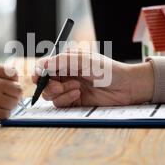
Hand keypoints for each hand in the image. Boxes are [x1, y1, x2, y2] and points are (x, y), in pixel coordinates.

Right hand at [0, 64, 22, 125]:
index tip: (9, 87)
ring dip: (6, 107)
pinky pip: (6, 115)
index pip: (14, 73)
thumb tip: (15, 84)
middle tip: (4, 100)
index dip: (13, 82)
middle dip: (13, 96)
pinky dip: (0, 116)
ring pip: (13, 104)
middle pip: (17, 89)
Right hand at [33, 52, 152, 106]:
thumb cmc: (107, 69)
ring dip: (60, 92)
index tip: (38, 77)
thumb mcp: (84, 60)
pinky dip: (65, 99)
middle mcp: (64, 75)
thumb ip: (62, 61)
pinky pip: (60, 103)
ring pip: (50, 95)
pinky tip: (78, 94)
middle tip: (58, 85)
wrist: (125, 86)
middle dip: (49, 85)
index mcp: (65, 62)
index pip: (44, 67)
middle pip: (44, 83)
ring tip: (76, 87)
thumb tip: (43, 65)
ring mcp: (68, 89)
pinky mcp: (74, 101)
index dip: (38, 72)